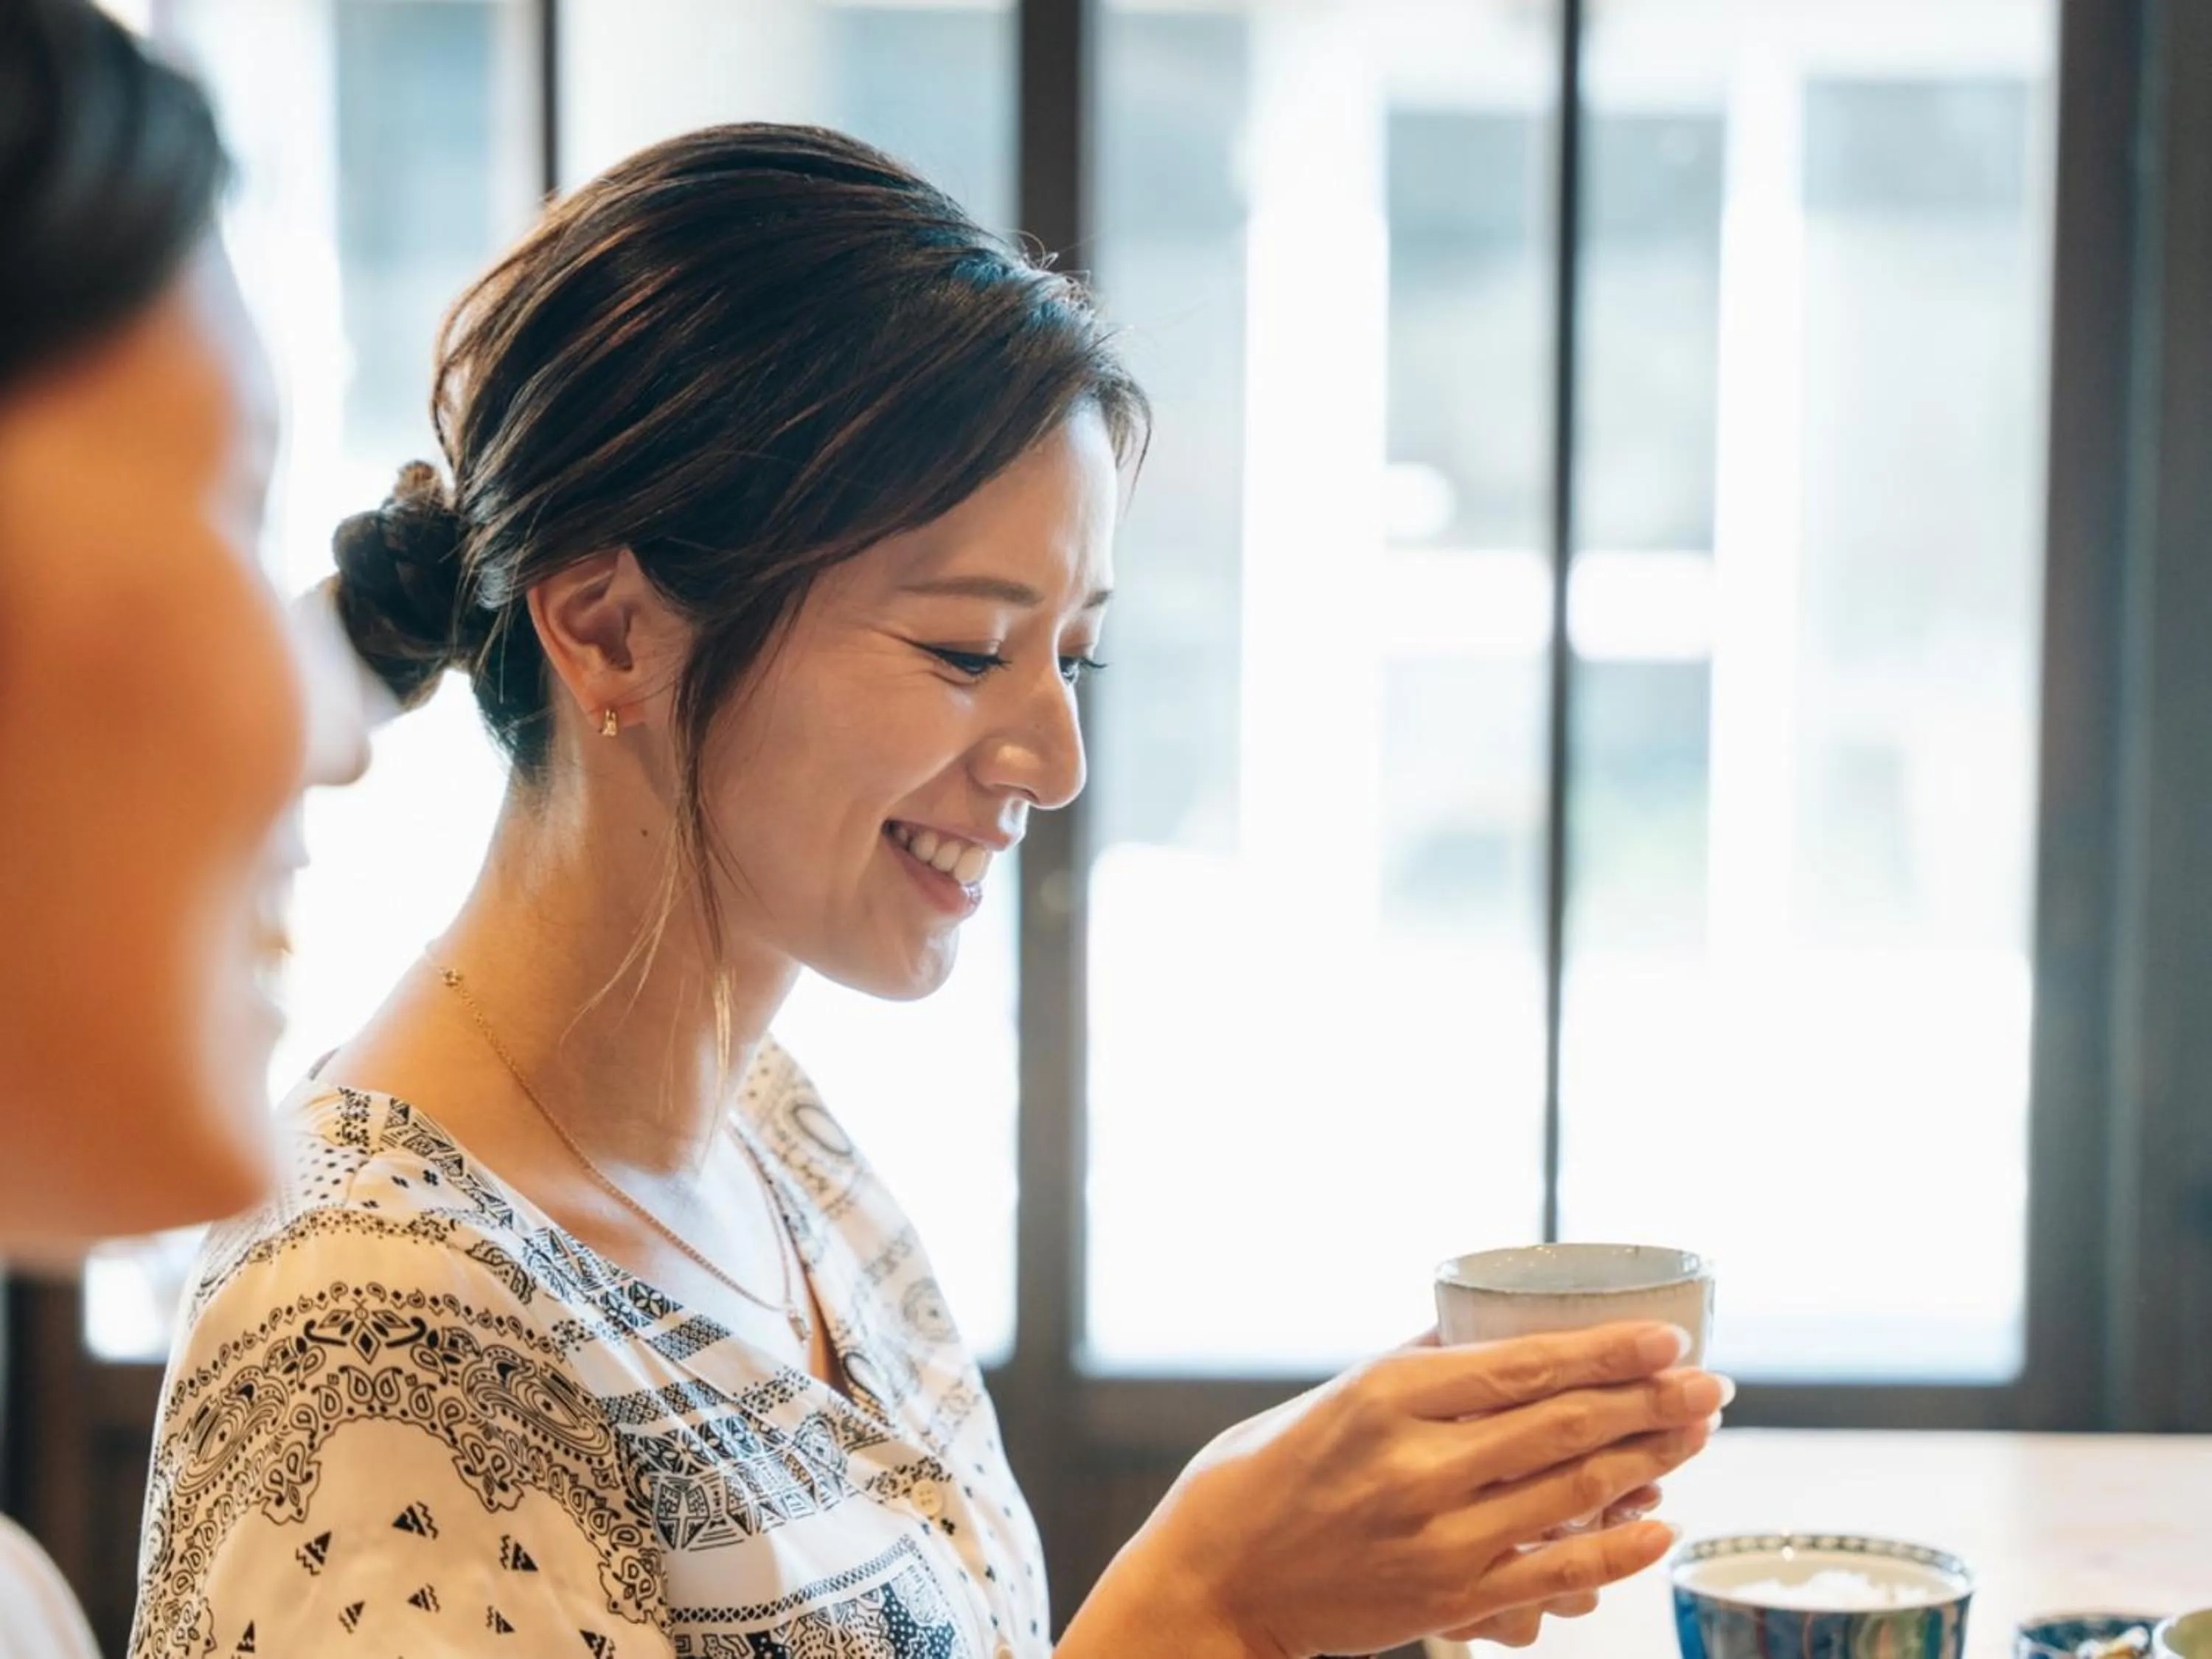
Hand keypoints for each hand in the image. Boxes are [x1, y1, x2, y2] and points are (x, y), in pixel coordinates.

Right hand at [1091, 1322, 1724, 1658]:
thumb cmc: (1268, 1472)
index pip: (1525, 1365)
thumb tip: (1499, 1330)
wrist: (1217, 1578)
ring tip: (1695, 1434)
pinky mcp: (1446, 1603)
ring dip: (1648, 1462)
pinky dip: (1616, 1551)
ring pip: (1571, 1497)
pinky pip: (1554, 1576)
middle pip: (1564, 1427)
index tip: (1670, 1337)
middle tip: (1712, 1383)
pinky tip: (1658, 1523)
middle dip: (1652, 1402)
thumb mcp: (1335, 1395)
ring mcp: (1437, 1539)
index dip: (1609, 1351)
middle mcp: (1416, 1465)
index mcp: (1387, 1396)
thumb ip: (1419, 1367)